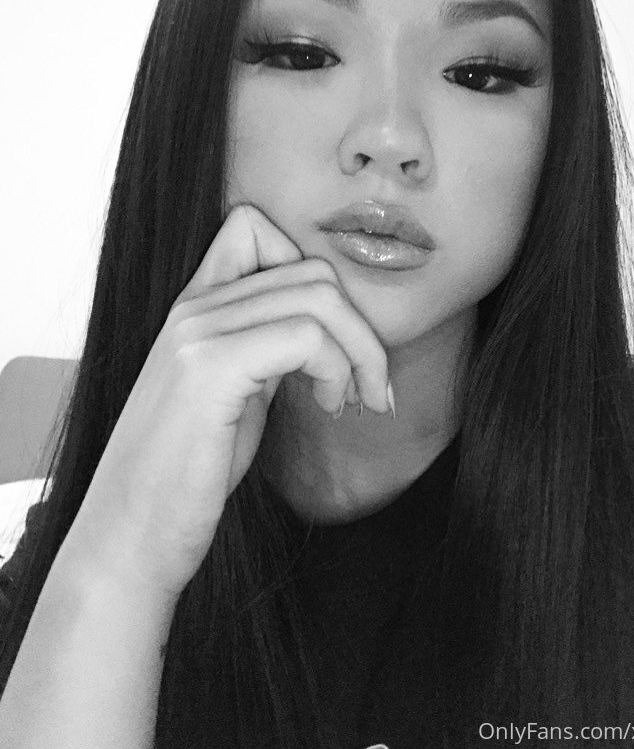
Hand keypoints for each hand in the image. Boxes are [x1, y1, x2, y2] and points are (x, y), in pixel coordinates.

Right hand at [62, 204, 391, 604]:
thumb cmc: (186, 477)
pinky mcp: (209, 370)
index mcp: (194, 307)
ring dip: (360, 351)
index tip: (331, 337)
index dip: (310, 272)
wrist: (130, 540)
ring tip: (352, 399)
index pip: (254, 227)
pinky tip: (332, 406)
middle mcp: (192, 308)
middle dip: (361, 328)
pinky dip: (339, 369)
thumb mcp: (233, 394)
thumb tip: (321, 331)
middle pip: (311, 269)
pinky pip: (307, 337)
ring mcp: (197, 333)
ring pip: (319, 296)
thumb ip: (264, 348)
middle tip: (369, 386)